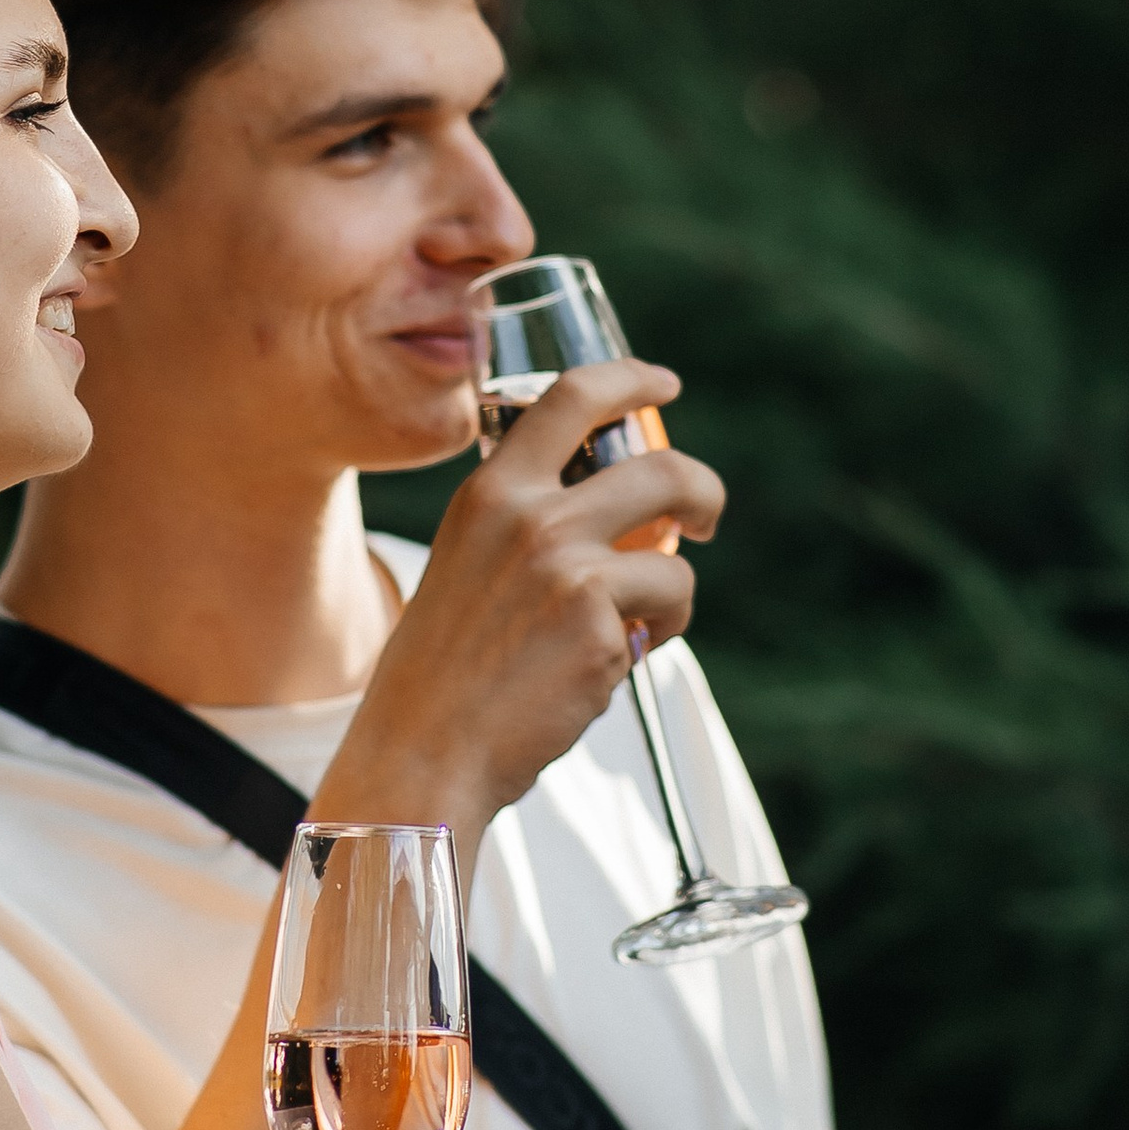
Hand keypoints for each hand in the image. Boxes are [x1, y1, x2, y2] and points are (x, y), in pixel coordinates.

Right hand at [313, 360, 724, 845]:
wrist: (424, 750)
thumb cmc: (444, 671)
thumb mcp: (466, 563)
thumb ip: (524, 526)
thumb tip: (613, 515)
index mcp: (491, 491)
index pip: (571, 396)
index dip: (631, 379)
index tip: (663, 384)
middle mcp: (531, 516)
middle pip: (663, 467)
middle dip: (702, 489)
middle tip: (704, 514)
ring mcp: (569, 568)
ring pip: (676, 559)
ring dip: (673, 595)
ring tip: (638, 629)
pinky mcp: (602, 625)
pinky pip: (668, 614)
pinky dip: (655, 640)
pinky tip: (605, 667)